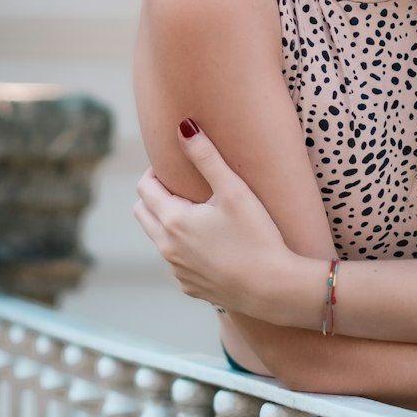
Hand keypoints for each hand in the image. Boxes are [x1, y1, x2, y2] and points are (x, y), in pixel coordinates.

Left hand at [133, 121, 290, 315]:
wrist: (274, 288)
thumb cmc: (257, 237)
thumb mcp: (234, 191)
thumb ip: (206, 157)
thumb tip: (184, 127)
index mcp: (173, 220)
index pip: (145, 187)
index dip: (156, 172)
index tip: (177, 167)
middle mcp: (167, 248)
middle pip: (142, 213)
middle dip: (155, 196)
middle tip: (184, 188)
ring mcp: (177, 271)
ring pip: (159, 238)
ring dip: (169, 223)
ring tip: (201, 215)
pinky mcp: (190, 287)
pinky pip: (177, 262)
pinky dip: (185, 248)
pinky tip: (213, 244)